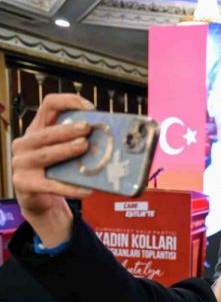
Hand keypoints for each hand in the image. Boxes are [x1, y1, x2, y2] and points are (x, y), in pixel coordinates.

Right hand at [11, 94, 93, 245]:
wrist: (39, 199)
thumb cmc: (56, 171)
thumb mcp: (63, 152)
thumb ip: (79, 141)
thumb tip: (117, 137)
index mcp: (37, 129)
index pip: (49, 105)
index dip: (68, 102)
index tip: (90, 108)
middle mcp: (25, 143)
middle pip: (46, 132)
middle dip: (67, 129)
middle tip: (87, 128)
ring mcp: (22, 164)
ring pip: (45, 155)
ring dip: (66, 150)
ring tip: (85, 147)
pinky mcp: (25, 184)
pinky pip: (51, 185)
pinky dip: (70, 187)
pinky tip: (86, 189)